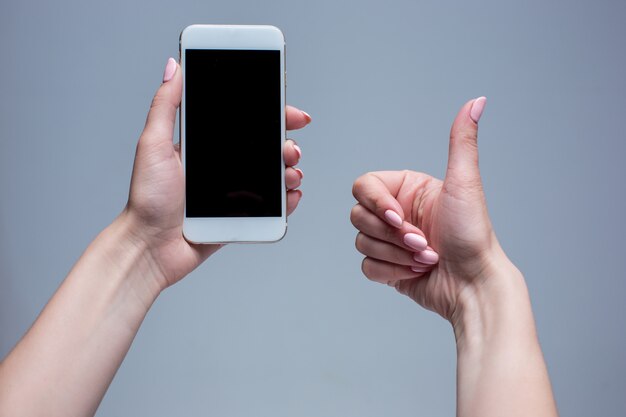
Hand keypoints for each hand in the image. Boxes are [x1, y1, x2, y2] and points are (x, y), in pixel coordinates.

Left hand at [124, 58, 310, 288]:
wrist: (150, 246)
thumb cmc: (147, 198)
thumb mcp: (153, 144)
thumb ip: (166, 105)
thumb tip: (174, 66)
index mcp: (206, 146)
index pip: (245, 123)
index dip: (271, 115)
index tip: (291, 112)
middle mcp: (222, 167)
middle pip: (266, 148)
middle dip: (286, 144)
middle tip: (290, 148)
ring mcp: (233, 192)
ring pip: (274, 176)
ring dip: (290, 170)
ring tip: (290, 173)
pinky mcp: (240, 216)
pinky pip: (272, 207)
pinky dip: (287, 199)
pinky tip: (290, 195)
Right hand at [351, 97, 518, 319]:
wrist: (473, 286)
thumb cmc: (472, 236)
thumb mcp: (464, 184)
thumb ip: (462, 141)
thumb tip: (477, 101)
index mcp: (407, 190)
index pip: (364, 186)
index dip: (377, 204)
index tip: (401, 219)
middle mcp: (396, 213)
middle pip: (358, 216)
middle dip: (392, 235)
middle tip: (423, 242)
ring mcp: (390, 241)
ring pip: (361, 242)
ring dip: (396, 255)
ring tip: (426, 258)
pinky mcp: (388, 267)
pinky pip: (367, 266)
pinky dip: (391, 272)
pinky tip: (416, 272)